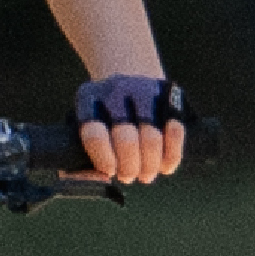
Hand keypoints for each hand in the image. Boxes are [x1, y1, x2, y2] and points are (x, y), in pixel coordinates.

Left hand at [71, 70, 187, 186]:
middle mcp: (116, 91)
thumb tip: (99, 181)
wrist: (130, 74)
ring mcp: (145, 91)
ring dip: (150, 165)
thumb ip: (79, 163)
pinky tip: (164, 166)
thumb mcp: (82, 130)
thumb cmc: (102, 118)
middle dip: (129, 167)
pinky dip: (171, 155)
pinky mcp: (169, 98)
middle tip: (128, 176)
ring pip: (152, 138)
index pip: (94, 133)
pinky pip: (175, 131)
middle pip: (126, 139)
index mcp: (89, 99)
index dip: (103, 159)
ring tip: (146, 175)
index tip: (110, 171)